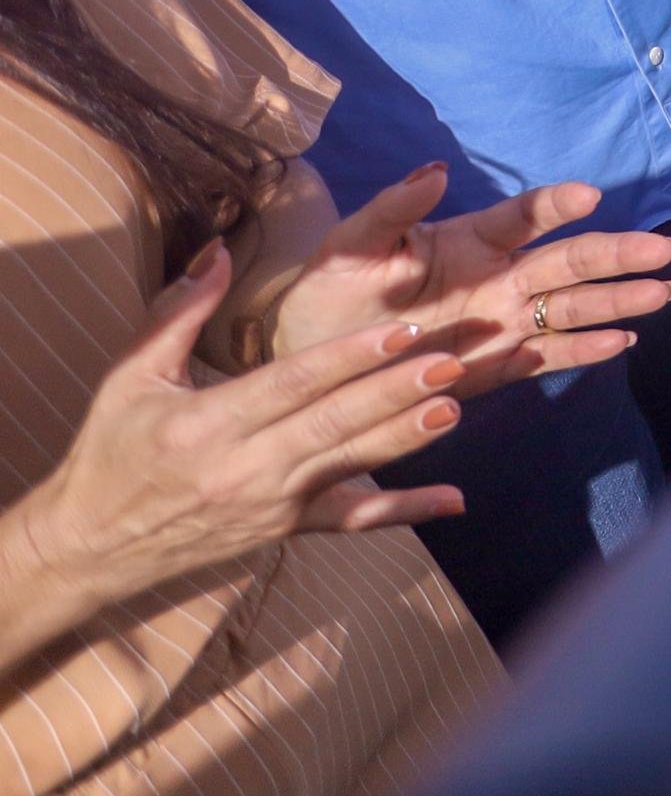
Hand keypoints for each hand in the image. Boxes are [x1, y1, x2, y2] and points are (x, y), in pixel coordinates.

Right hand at [0, 244, 469, 619]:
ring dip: (406, 437)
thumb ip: (179, 311)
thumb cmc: (111, 451)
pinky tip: (454, 501)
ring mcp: (270, 504)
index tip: (401, 327)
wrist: (89, 546)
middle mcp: (243, 469)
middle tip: (451, 359)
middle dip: (393, 391)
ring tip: (457, 404)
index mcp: (205, 424)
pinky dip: (403, 512)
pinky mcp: (285, 530)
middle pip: (331, 424)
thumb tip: (219, 249)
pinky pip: (351, 521)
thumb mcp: (130, 376)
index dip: (348, 356)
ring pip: (350, 466)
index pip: (290, 383)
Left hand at [264, 164, 670, 400]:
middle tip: (666, 250)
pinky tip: (623, 342)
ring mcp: (502, 321)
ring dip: (619, 298)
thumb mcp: (350, 246)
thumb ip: (392, 209)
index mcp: (467, 241)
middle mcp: (497, 277)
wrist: (313, 365)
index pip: (521, 217)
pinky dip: (586, 349)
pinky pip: (549, 354)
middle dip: (618, 254)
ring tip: (664, 292)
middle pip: (568, 261)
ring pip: (572, 305)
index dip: (554, 206)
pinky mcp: (497, 366)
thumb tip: (437, 171)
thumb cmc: (330, 295)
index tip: (587, 195)